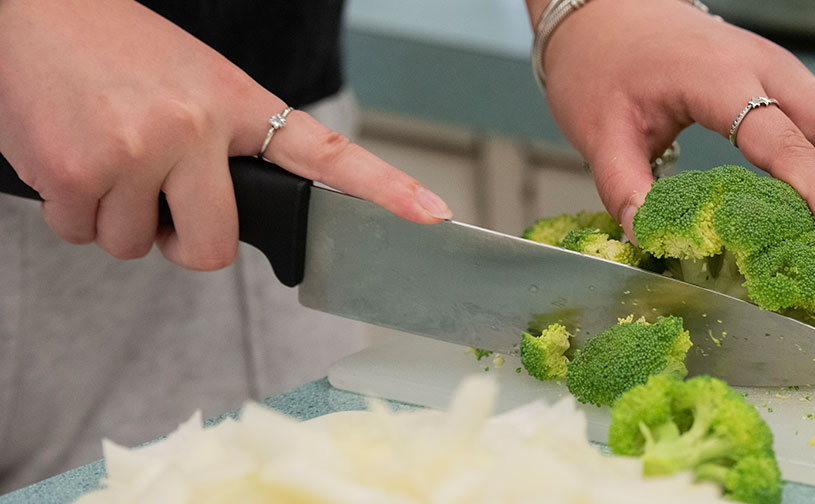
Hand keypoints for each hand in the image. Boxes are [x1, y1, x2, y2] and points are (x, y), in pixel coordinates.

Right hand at [0, 0, 451, 270]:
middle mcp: (196, 128)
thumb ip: (224, 147)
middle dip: (182, 243)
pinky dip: (69, 209)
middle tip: (159, 203)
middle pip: (213, 250)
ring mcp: (138, 152)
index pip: (328, 155)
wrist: (31, 11)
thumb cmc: (113, 52)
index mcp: (239, 104)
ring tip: (100, 150)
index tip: (432, 216)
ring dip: (115, 217)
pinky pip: (82, 235)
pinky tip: (66, 153)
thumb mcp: (194, 85)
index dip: (385, 190)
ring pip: (137, 247)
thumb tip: (222, 218)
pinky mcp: (77, 172)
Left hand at [535, 0, 814, 268]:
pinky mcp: (781, 77)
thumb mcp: (598, 130)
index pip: (791, 147)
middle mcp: (767, 66)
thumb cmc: (600, 63)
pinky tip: (805, 204)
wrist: (606, 12)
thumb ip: (622, 187)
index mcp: (721, 78)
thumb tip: (646, 239)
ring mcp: (780, 68)